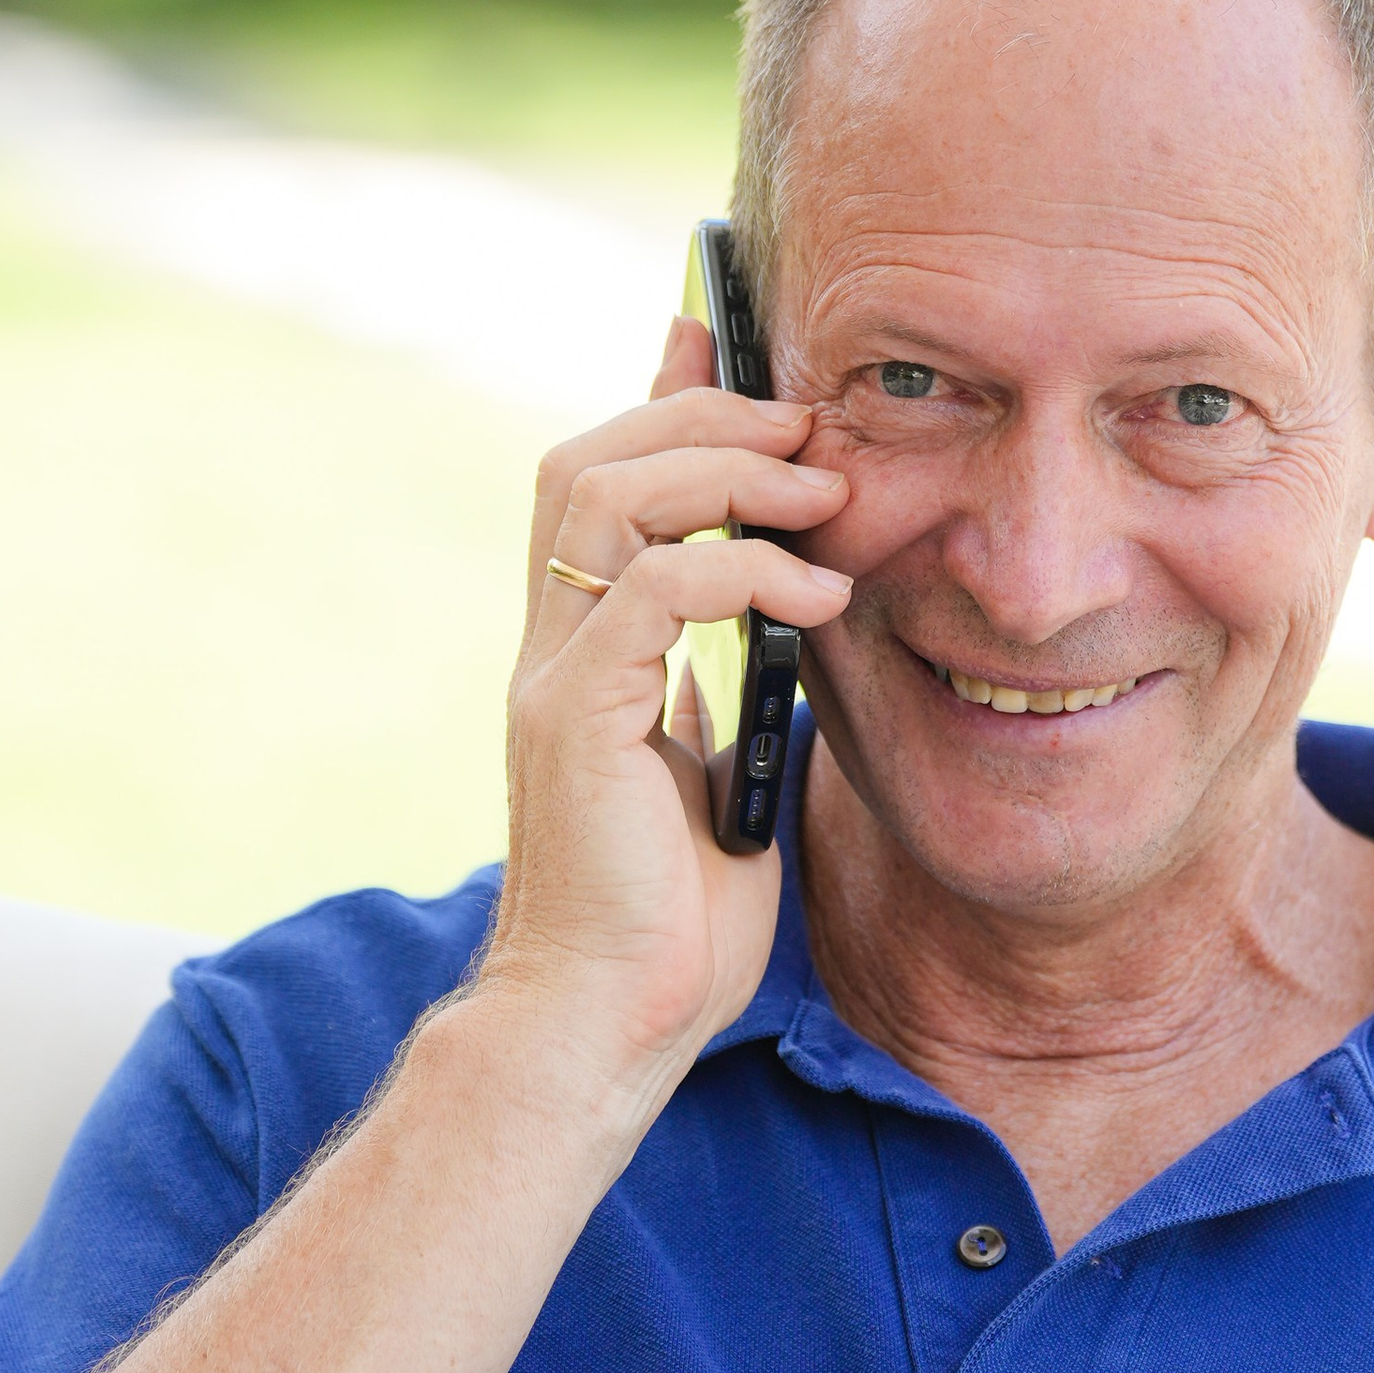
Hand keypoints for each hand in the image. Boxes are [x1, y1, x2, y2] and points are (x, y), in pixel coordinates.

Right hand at [477, 315, 850, 1112]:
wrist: (607, 1027)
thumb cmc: (667, 929)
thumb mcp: (720, 776)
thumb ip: (728, 694)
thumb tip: (775, 631)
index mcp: (581, 657)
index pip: (599, 488)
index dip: (658, 404)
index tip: (724, 345)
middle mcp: (551, 651)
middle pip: (587, 461)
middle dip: (701, 419)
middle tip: (808, 424)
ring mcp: (555, 680)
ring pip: (602, 495)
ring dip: (724, 473)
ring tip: (822, 492)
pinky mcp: (577, 719)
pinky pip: (651, 589)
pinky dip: (740, 570)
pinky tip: (816, 596)